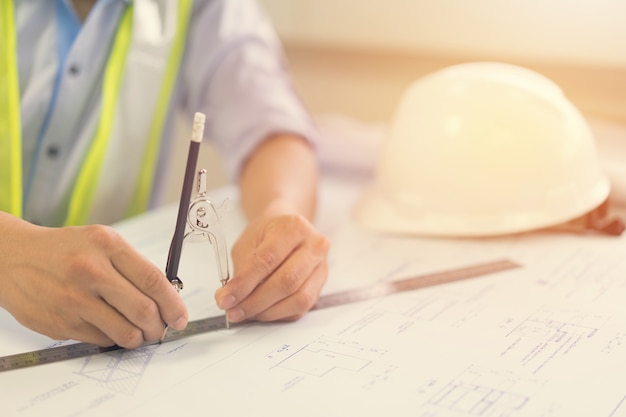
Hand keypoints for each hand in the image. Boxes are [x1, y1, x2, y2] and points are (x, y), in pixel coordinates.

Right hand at [0, 214, 187, 348]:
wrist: (13, 257)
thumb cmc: (64, 249)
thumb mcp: (101, 241)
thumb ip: (132, 266)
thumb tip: (166, 297)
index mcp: (107, 246)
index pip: (154, 280)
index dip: (174, 304)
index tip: (180, 316)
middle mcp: (91, 271)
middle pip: (144, 310)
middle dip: (159, 327)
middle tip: (161, 330)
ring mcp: (74, 300)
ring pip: (125, 332)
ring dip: (139, 339)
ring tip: (140, 334)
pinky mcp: (61, 323)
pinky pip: (101, 340)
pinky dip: (112, 338)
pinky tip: (110, 328)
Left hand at [215, 210, 328, 322]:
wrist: (288, 229)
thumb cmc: (267, 234)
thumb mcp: (248, 243)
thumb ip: (240, 270)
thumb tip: (228, 299)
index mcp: (294, 227)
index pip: (268, 260)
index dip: (245, 283)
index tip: (226, 299)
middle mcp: (314, 245)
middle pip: (287, 281)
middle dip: (256, 302)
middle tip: (234, 311)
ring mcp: (322, 266)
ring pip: (299, 298)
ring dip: (268, 312)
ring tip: (246, 313)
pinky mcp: (321, 285)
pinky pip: (302, 308)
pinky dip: (279, 314)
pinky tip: (262, 312)